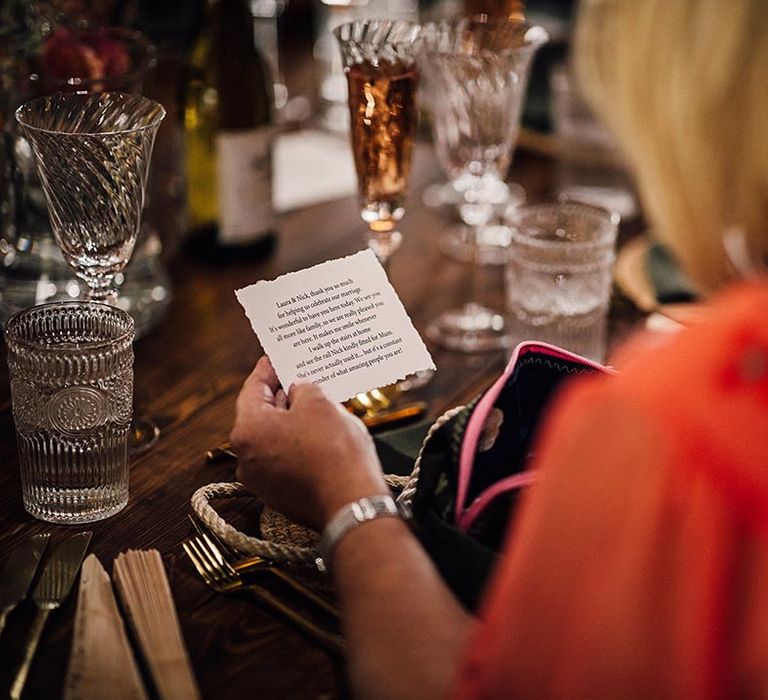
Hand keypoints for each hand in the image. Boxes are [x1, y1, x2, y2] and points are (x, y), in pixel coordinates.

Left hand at [229, 356, 388, 529]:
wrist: (351, 504)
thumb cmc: (334, 452)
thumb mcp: (320, 403)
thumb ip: (302, 389)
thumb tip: (298, 391)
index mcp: (247, 431)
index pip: (252, 389)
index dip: (267, 369)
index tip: (275, 357)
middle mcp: (246, 458)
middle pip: (260, 416)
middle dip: (281, 396)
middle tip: (298, 377)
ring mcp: (261, 480)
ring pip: (273, 439)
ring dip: (291, 421)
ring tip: (315, 404)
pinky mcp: (280, 495)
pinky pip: (284, 459)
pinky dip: (297, 444)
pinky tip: (318, 433)